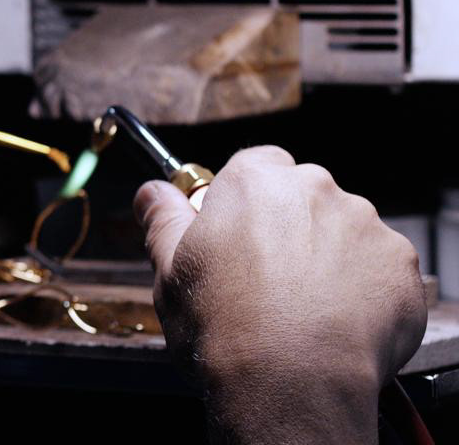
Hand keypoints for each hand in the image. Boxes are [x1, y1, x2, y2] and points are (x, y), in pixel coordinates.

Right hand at [134, 146, 426, 443]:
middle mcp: (315, 190)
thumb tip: (151, 192)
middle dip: (288, 227)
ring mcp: (365, 225)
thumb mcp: (169, 270)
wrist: (290, 384)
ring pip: (342, 231)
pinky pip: (378, 267)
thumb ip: (163, 219)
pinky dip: (361, 288)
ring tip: (301, 308)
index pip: (255, 165)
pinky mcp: (399, 266)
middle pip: (302, 196)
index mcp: (255, 182)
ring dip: (325, 256)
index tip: (233, 233)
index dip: (243, 202)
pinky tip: (335, 321)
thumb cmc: (223, 328)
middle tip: (264, 278)